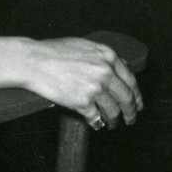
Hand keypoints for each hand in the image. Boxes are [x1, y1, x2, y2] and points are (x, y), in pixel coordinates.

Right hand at [21, 37, 142, 129]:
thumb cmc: (55, 52)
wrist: (34, 61)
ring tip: (111, 124)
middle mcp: (105, 72)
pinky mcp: (83, 103)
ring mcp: (95, 88)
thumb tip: (120, 67)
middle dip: (131, 112)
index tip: (137, 104)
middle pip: (127, 98)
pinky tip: (95, 124)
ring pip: (113, 111)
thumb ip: (104, 58)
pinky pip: (96, 118)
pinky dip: (97, 123)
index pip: (131, 80)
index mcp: (108, 56)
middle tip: (130, 120)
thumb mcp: (85, 46)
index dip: (136, 95)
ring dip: (114, 120)